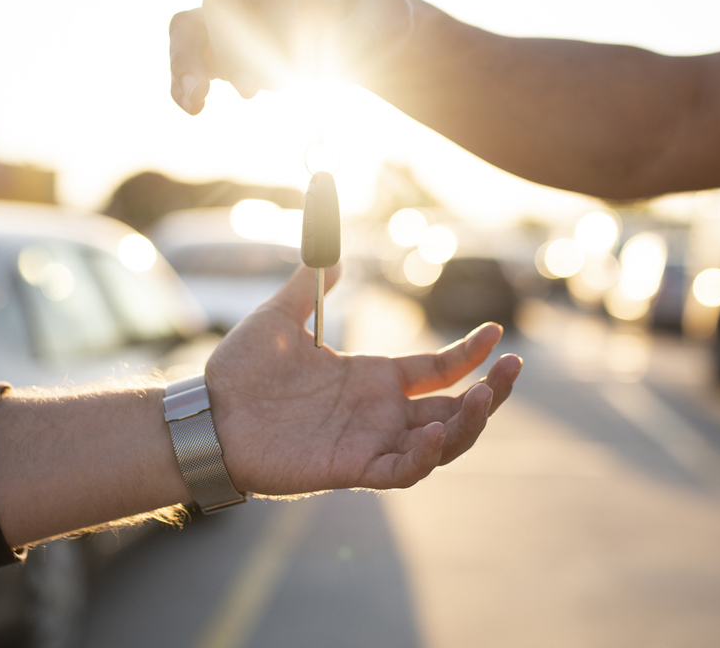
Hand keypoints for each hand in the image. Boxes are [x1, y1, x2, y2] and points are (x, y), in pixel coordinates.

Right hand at [169, 0, 413, 113]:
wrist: (361, 44)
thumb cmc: (375, 26)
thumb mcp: (391, 21)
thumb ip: (379, 23)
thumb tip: (348, 40)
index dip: (278, 25)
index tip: (303, 68)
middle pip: (226, 2)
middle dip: (240, 49)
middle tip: (264, 87)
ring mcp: (233, 7)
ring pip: (193, 24)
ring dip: (190, 63)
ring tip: (196, 98)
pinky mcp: (220, 42)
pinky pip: (188, 50)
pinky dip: (184, 78)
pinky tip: (191, 107)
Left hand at [206, 265, 521, 494]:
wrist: (205, 414)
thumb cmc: (239, 372)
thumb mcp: (279, 315)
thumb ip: (310, 283)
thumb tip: (332, 250)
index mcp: (371, 379)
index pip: (438, 370)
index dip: (471, 354)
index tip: (497, 332)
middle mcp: (379, 413)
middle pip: (454, 409)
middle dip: (491, 392)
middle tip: (513, 368)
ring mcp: (369, 442)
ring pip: (440, 443)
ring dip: (469, 424)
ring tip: (485, 397)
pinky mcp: (350, 468)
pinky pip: (401, 470)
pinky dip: (424, 455)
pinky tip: (433, 429)